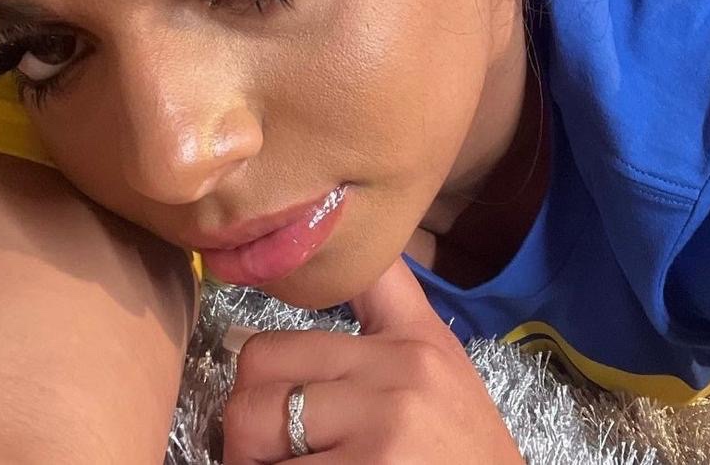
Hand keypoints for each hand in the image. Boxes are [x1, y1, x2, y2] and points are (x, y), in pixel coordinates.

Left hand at [222, 256, 523, 463]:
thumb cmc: (460, 455)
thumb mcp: (440, 372)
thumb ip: (385, 328)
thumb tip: (303, 303)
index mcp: (415, 338)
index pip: (356, 270)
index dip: (307, 264)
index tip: (277, 287)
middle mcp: (398, 372)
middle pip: (261, 358)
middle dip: (251, 406)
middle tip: (273, 443)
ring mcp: (379, 431)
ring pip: (248, 423)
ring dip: (248, 457)